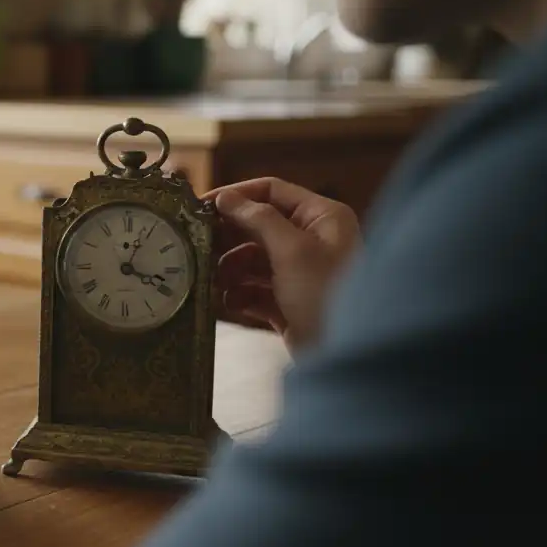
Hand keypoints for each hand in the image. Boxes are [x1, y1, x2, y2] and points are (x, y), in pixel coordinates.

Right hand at [203, 178, 360, 352]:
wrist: (347, 356)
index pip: (272, 191)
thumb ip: (258, 219)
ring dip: (231, 268)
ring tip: (216, 280)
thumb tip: (226, 198)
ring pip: (253, 259)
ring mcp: (299, 273)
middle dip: (230, 237)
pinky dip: (240, 294)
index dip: (236, 196)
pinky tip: (230, 301)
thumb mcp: (292, 250)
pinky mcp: (288, 302)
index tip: (201, 206)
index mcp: (322, 217)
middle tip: (199, 245)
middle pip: (259, 226)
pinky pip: (255, 289)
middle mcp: (312, 240)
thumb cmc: (326, 294)